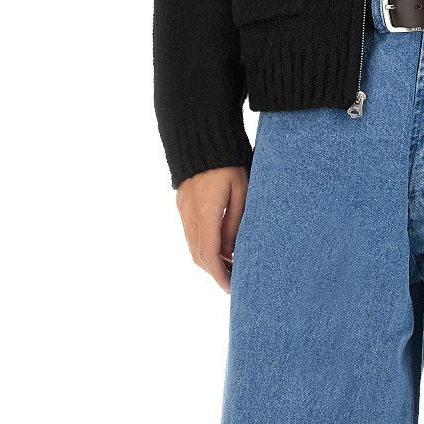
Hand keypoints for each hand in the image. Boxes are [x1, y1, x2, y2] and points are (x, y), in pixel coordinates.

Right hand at [176, 165, 249, 291]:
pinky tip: (220, 246)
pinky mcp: (182, 203)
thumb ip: (235, 222)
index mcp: (205, 212)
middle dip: (215, 272)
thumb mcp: (242, 191)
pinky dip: (203, 245)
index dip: (220, 275)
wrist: (201, 135)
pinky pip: (190, 233)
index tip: (232, 288)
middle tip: (235, 281)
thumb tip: (230, 250)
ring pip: (192, 245)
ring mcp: (183, 208)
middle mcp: (189, 214)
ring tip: (231, 266)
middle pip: (198, 254)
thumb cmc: (229, 162)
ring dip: (209, 259)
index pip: (209, 254)